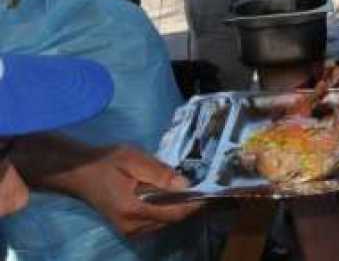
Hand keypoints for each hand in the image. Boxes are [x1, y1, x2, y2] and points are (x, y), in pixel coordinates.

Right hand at [66, 145, 201, 236]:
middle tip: (202, 186)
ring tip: (188, 188)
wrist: (78, 172)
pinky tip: (169, 194)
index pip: (173, 213)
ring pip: (165, 222)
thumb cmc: (105, 162)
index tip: (209, 191)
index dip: (193, 204)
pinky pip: (156, 221)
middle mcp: (132, 227)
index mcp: (133, 211)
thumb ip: (160, 173)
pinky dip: (166, 209)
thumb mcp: (133, 159)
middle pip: (172, 220)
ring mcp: (129, 230)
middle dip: (188, 205)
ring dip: (177, 207)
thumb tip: (185, 185)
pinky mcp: (128, 228)